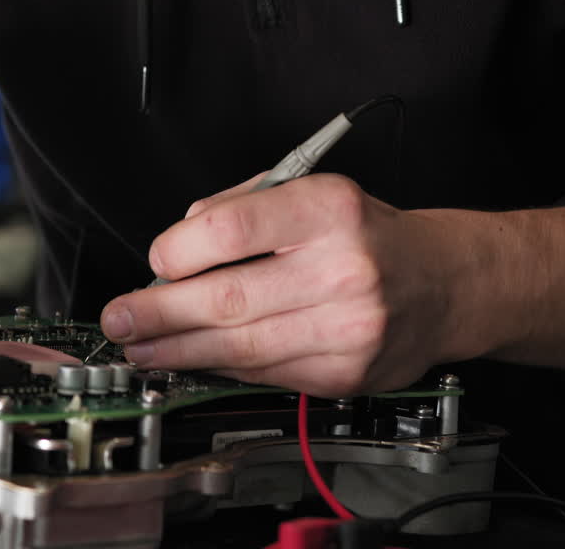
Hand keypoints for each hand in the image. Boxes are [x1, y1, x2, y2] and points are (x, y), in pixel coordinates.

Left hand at [100, 174, 500, 396]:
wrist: (445, 283)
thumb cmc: (366, 234)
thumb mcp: (311, 190)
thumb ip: (242, 207)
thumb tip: (177, 243)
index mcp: (328, 210)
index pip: (230, 230)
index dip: (177, 252)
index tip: (154, 262)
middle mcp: (343, 268)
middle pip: (227, 298)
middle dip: (159, 313)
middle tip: (120, 320)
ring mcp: (348, 328)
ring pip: (240, 347)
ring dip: (178, 351)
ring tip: (141, 348)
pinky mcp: (345, 373)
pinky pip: (264, 374)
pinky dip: (221, 368)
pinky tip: (193, 361)